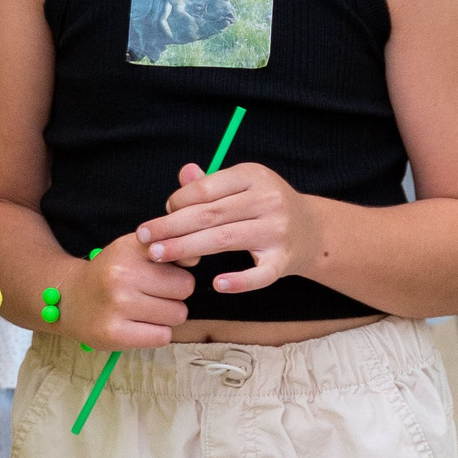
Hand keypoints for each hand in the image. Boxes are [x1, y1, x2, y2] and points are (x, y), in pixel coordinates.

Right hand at [57, 234, 192, 349]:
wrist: (69, 299)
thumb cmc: (111, 274)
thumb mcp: (133, 252)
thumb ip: (167, 251)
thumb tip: (196, 258)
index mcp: (128, 248)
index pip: (180, 256)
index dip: (178, 267)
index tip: (162, 272)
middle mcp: (121, 273)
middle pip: (185, 287)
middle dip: (175, 294)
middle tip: (152, 296)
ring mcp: (117, 304)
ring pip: (177, 314)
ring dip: (167, 316)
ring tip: (144, 311)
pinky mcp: (114, 334)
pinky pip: (162, 336)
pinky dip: (157, 334)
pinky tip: (139, 326)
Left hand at [136, 161, 321, 294]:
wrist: (313, 230)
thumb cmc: (265, 206)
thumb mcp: (242, 186)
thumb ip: (210, 184)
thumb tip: (184, 173)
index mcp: (253, 175)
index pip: (206, 189)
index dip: (177, 203)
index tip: (161, 216)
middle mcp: (268, 200)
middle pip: (210, 215)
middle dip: (171, 227)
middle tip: (144, 239)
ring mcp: (278, 231)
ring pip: (225, 240)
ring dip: (187, 249)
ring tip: (159, 256)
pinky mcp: (285, 260)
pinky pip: (260, 274)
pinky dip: (239, 280)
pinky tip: (217, 284)